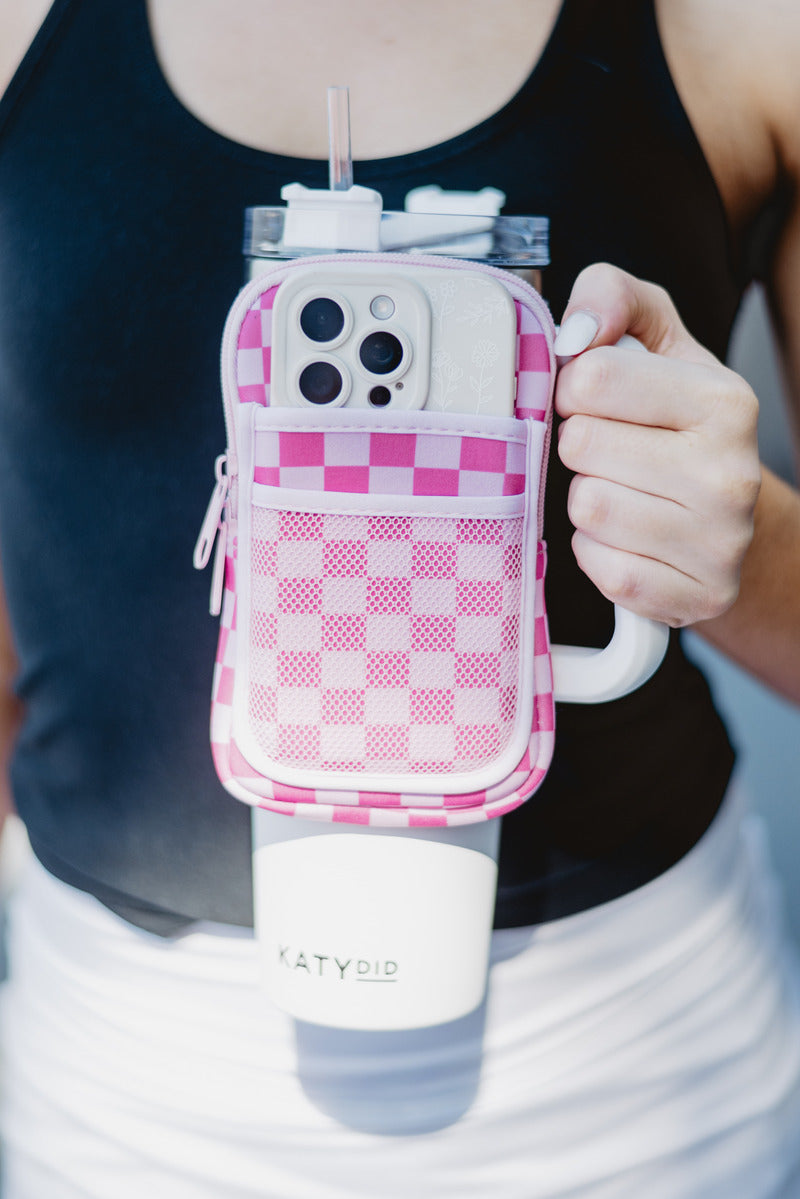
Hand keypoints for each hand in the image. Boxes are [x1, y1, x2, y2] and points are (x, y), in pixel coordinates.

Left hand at [553, 264, 760, 627]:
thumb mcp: (655, 342)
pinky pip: (600, 567)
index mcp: (725, 401)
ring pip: (587, 507)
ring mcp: (719, 543)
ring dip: (586, 500)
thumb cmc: (677, 427)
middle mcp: (731, 473)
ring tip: (622, 493)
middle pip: (581, 445)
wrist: (726, 523)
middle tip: (610, 454)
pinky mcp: (695, 597)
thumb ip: (612, 297)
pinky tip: (626, 538)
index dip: (574, 389)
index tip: (595, 402)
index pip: (592, 377)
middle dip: (580, 448)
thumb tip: (576, 329)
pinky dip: (596, 552)